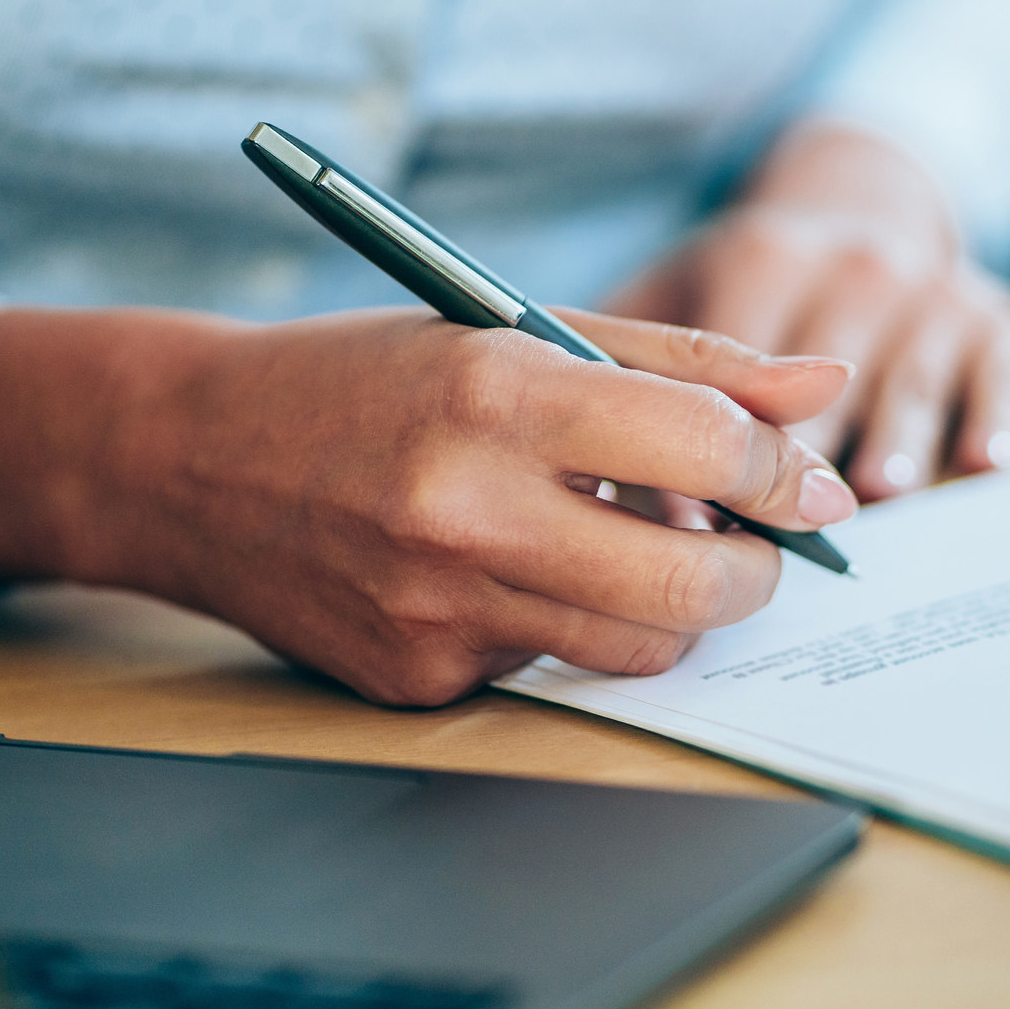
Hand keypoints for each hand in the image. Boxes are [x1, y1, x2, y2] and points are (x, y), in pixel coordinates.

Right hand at [0, 305, 857, 704]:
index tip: (811, 485)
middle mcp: (466, 509)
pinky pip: (545, 670)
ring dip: (674, 612)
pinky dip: (561, 626)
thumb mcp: (515, 330)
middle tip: (755, 547)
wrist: (187, 458)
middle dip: (757, 573)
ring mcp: (435, 608)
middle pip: (691, 586)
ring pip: (635, 650)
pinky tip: (510, 574)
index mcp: (497, 392)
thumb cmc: (367, 378)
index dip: (787, 471)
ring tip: (643, 553)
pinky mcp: (413, 678)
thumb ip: (681, 365)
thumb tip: (822, 393)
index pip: (706, 448)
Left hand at [608, 120, 1009, 501]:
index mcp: (764, 258)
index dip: (711, 450)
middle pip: (828, 386)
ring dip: (898, 438)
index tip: (687, 520)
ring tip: (881, 489)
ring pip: (912, 380)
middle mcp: (855, 266)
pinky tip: (983, 461)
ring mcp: (931, 290)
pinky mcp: (997, 316)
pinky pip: (1003, 371)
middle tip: (775, 537)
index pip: (737, 367)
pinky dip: (998, 415)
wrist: (862, 207)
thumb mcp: (675, 295)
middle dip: (799, 463)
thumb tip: (607, 492)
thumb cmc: (745, 285)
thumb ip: (636, 379)